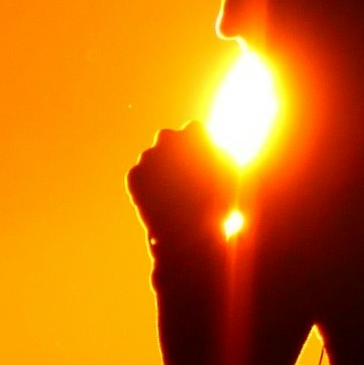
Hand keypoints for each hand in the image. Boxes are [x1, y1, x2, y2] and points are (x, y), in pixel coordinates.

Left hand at [127, 125, 231, 243]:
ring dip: (159, 170)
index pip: (194, 129)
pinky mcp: (133, 175)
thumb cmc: (216, 205)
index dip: (197, 145)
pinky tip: (160, 202)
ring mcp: (147, 156)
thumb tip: (208, 143)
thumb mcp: (230, 174)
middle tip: (182, 176)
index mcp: (193, 135)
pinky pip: (140, 176)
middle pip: (168, 138)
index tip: (199, 160)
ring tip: (172, 196)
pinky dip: (146, 187)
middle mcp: (167, 139)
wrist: (188, 235)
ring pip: (151, 158)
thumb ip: (218, 151)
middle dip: (173, 152)